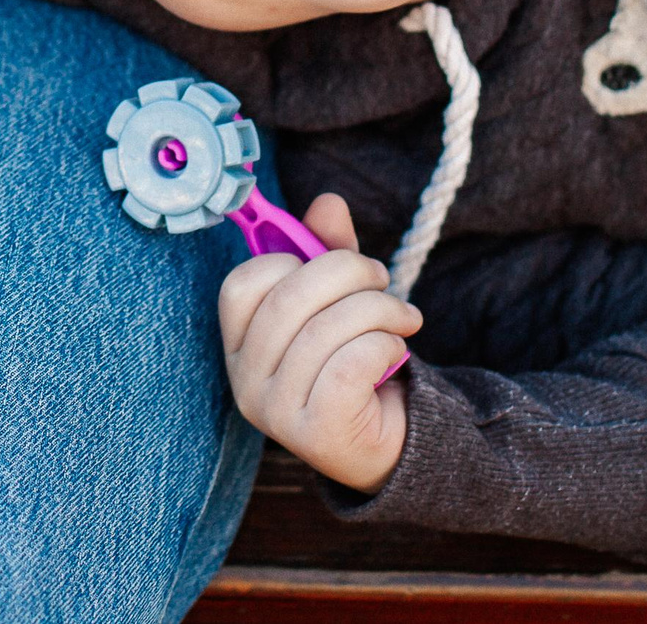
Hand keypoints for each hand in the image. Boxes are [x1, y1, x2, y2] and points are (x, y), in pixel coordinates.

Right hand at [218, 192, 421, 491]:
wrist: (390, 443)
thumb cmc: (355, 364)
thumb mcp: (340, 302)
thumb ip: (329, 251)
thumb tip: (328, 202)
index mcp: (240, 345)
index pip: (243, 283)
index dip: (290, 260)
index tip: (332, 264)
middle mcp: (245, 381)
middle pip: (289, 298)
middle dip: (350, 273)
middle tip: (384, 280)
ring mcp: (276, 412)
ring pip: (327, 330)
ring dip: (381, 310)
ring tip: (406, 318)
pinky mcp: (316, 434)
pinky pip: (349, 365)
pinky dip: (383, 346)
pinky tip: (395, 352)